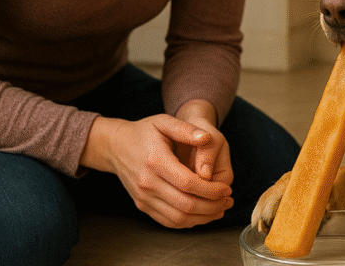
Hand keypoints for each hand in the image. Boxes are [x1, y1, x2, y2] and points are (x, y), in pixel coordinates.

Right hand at [81, 113, 233, 227]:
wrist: (115, 147)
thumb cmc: (144, 132)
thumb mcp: (164, 121)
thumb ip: (186, 129)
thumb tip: (207, 138)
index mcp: (156, 161)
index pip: (188, 184)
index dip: (211, 190)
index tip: (227, 189)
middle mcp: (147, 183)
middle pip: (186, 205)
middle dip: (212, 206)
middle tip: (229, 201)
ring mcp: (143, 197)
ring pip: (178, 218)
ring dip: (203, 217)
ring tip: (221, 209)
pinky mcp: (142, 205)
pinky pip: (168, 221)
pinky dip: (188, 222)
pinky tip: (203, 214)